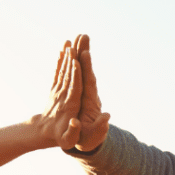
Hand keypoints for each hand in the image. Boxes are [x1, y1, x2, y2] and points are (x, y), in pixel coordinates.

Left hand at [35, 41, 82, 149]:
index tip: (76, 62)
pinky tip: (62, 50)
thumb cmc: (60, 137)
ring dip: (66, 57)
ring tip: (69, 42)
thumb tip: (75, 123)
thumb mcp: (67, 140)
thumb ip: (72, 131)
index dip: (75, 75)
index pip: (74, 88)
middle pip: (69, 75)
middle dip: (72, 60)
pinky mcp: (55, 89)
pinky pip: (58, 73)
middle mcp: (63, 96)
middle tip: (75, 44)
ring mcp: (58, 91)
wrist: (44, 133)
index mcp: (69, 105)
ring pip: (63, 71)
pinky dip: (60, 61)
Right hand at [72, 33, 109, 150]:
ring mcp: (83, 90)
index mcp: (91, 102)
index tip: (85, 53)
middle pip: (86, 69)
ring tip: (76, 36)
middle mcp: (88, 92)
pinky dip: (71, 61)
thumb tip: (107, 117)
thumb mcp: (94, 136)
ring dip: (78, 52)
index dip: (87, 68)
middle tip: (83, 35)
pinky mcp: (78, 90)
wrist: (88, 137)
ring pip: (80, 68)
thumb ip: (100, 128)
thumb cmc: (89, 139)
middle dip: (84, 52)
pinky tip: (67, 50)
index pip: (90, 81)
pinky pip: (74, 73)